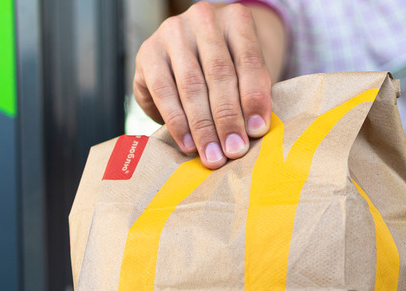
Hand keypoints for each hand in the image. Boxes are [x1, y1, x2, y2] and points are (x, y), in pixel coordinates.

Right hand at [133, 2, 283, 168]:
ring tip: (212, 155)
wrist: (194, 52)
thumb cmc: (230, 68)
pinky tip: (188, 144)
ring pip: (191, 85)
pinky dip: (177, 122)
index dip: (254, 98)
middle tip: (234, 150)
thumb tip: (252, 132)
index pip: (249, 61)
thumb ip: (251, 96)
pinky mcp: (149, 52)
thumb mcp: (246, 74)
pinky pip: (163, 91)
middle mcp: (204, 19)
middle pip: (219, 74)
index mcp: (237, 20)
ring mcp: (173, 32)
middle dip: (228, 118)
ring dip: (202, 126)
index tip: (257, 131)